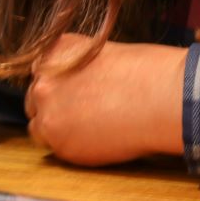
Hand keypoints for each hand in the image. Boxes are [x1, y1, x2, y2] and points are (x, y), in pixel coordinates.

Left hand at [25, 34, 186, 165]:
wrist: (163, 98)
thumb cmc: (150, 73)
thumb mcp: (107, 55)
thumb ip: (82, 69)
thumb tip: (80, 85)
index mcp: (57, 51)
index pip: (41, 70)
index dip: (59, 83)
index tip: (74, 91)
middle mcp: (45, 80)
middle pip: (36, 98)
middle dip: (56, 105)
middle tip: (84, 112)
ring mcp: (48, 112)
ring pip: (40, 126)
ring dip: (59, 128)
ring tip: (91, 128)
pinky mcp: (59, 142)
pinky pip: (56, 148)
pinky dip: (72, 146)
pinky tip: (98, 139)